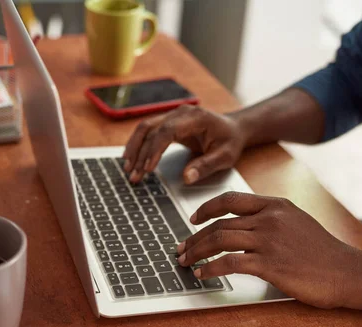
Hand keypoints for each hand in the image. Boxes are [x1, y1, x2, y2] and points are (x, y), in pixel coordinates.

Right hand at [122, 105, 247, 183]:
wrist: (233, 128)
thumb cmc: (230, 141)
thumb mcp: (225, 157)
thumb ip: (206, 166)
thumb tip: (187, 177)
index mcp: (195, 118)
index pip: (167, 131)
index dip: (154, 150)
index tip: (148, 169)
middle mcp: (180, 113)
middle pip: (150, 128)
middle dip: (139, 153)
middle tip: (133, 175)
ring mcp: (172, 115)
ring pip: (144, 128)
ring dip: (134, 148)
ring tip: (128, 169)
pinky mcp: (168, 122)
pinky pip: (148, 131)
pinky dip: (138, 145)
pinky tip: (131, 158)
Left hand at [177, 191, 361, 309]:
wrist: (349, 272)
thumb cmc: (323, 252)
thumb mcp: (297, 222)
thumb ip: (270, 219)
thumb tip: (241, 227)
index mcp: (275, 205)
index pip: (230, 200)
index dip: (207, 208)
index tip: (193, 219)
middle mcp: (269, 218)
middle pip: (219, 223)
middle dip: (194, 237)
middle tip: (181, 248)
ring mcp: (268, 240)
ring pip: (219, 240)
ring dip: (197, 251)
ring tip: (185, 261)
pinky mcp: (269, 264)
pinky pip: (229, 263)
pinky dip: (210, 268)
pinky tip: (202, 274)